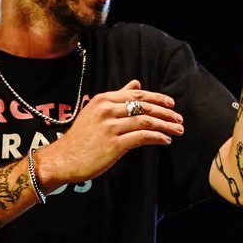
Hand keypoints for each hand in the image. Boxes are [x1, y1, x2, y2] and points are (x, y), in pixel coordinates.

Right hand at [35, 80, 181, 187]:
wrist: (63, 159)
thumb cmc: (81, 137)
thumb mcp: (96, 111)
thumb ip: (117, 97)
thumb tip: (136, 83)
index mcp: (103, 99)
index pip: (137, 94)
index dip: (157, 98)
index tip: (171, 104)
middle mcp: (107, 110)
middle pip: (144, 106)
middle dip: (166, 113)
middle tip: (179, 119)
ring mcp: (110, 127)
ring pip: (146, 121)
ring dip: (166, 126)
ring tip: (177, 130)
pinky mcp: (113, 144)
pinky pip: (142, 137)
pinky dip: (157, 138)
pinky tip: (165, 140)